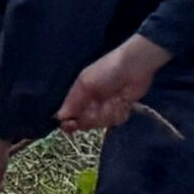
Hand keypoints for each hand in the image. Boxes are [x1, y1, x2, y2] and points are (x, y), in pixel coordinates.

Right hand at [59, 34, 173, 133]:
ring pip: (101, 123)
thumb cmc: (106, 71)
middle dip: (92, 116)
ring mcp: (106, 108)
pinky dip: (119, 112)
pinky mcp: (120, 111)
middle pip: (85, 123)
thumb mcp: (85, 83)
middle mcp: (90, 104)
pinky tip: (123, 101)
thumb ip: (73, 102)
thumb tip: (59, 118)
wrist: (135, 67)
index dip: (69, 123)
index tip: (71, 125)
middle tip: (99, 105)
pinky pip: (116, 120)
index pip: (69, 116)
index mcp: (79, 96)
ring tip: (114, 99)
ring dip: (108, 112)